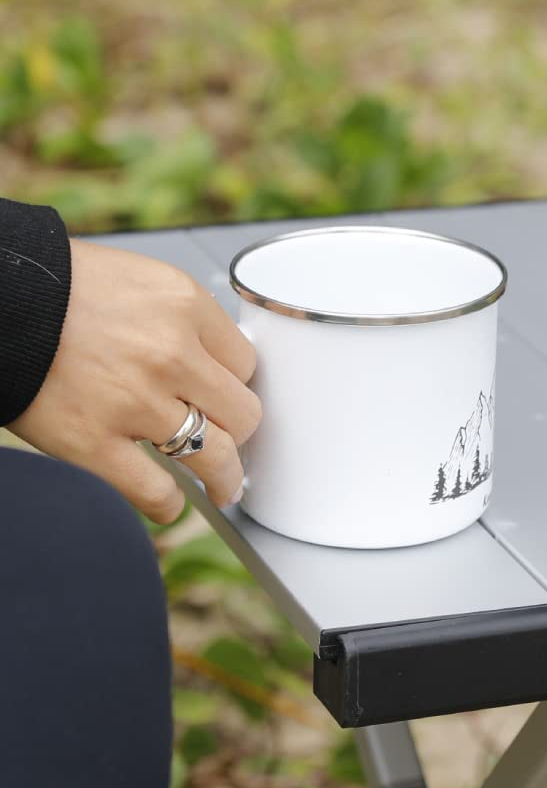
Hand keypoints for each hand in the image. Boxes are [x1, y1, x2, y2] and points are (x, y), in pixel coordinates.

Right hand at [10, 241, 260, 522]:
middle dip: (238, 429)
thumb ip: (183, 321)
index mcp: (184, 307)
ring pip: (214, 456)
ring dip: (224, 477)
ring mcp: (134, 402)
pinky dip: (168, 504)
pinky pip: (154, 490)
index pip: (246, 363)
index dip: (235, 383)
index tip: (228, 396)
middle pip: (243, 412)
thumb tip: (216, 363)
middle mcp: (169, 354)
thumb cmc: (59, 289)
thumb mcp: (142, 282)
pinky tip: (169, 503)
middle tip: (231, 439)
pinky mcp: (92, 442)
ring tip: (223, 485)